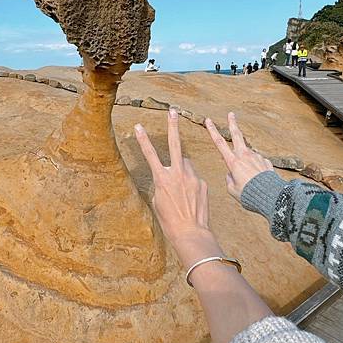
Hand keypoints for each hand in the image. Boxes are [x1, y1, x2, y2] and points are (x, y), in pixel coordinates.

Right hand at [135, 109, 221, 265]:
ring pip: (186, 163)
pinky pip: (195, 177)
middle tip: (173, 111)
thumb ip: (163, 183)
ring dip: (183, 168)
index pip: (150, 155)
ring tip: (181, 188)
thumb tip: (170, 174)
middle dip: (173, 126)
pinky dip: (192, 182)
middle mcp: (177, 174)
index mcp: (162, 178)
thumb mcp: (158, 200)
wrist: (190, 232)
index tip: (139, 126)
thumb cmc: (169, 220)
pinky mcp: (203, 182)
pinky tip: (191, 197)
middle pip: (175, 144)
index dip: (143, 140)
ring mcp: (192, 177)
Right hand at [205, 112, 272, 199]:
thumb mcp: (232, 190)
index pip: (219, 143)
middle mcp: (244, 156)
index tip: (208, 120)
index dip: (212, 130)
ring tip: (250, 179)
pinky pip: (257, 164)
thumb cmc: (249, 195)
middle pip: (236, 135)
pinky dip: (256, 170)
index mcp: (233, 162)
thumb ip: (229, 180)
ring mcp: (256, 157)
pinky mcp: (265, 161)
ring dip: (246, 163)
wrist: (270, 196)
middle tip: (231, 114)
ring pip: (248, 155)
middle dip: (232, 123)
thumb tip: (231, 173)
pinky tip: (259, 180)